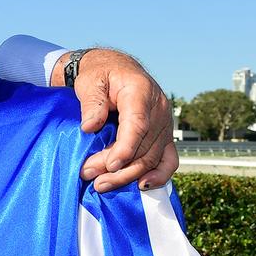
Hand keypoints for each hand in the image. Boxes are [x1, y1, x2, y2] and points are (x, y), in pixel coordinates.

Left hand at [57, 49, 177, 191]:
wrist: (116, 70)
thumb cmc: (100, 75)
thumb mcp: (89, 82)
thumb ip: (91, 103)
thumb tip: (89, 127)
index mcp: (140, 92)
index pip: (138, 124)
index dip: (125, 148)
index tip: (109, 165)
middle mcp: (159, 109)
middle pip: (144, 147)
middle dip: (117, 167)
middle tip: (87, 175)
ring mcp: (164, 124)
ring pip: (152, 158)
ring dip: (128, 175)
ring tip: (101, 184)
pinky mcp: (164, 135)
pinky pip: (168, 159)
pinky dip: (159, 175)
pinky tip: (142, 185)